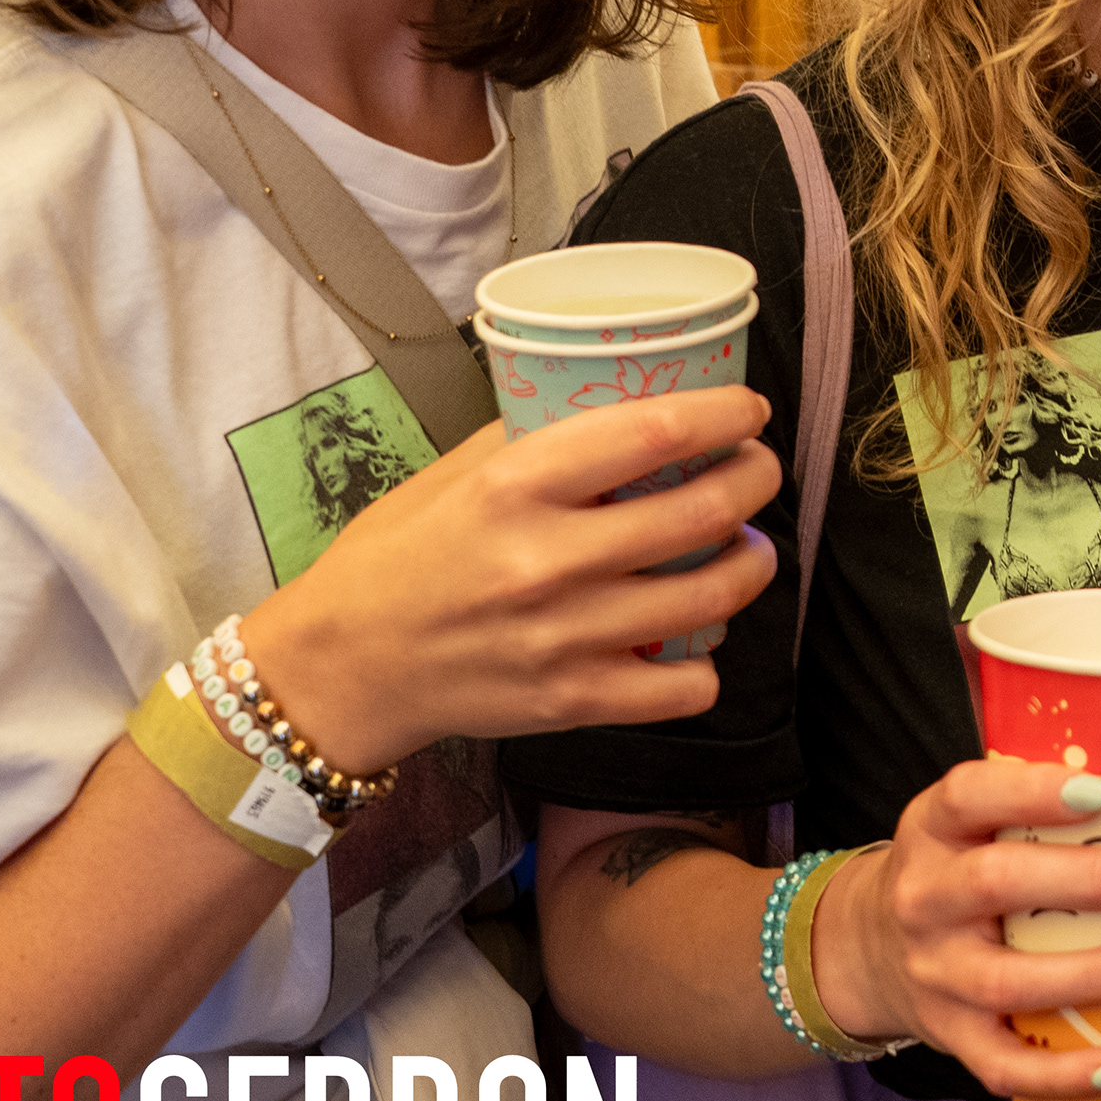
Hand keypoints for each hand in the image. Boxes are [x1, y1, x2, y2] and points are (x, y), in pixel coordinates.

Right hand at [238, 385, 780, 776]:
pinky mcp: (572, 700)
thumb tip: (621, 399)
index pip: (654, 433)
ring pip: (712, 596)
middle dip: (755, 480)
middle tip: (757, 470)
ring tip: (749, 547)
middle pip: (704, 511)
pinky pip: (686, 686)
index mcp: (516, 487)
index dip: (724, 414)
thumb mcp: (455, 473)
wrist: (343, 667)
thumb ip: (536, 437)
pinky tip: (696, 635)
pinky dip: (708, 661)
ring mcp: (564, 637)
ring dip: (752, 564)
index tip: (747, 409)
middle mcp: (546, 560)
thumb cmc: (398, 558)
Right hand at [811, 755, 1100, 1096]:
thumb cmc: (953, 872)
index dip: (1033, 791)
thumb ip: (1033, 803)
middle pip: (997, 885)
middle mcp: (924, 899)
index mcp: (933, 830)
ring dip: (1094, 975)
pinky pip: (1002, 1065)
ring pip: (1006, 982)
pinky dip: (1061, 1076)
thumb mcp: (967, 823)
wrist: (866, 949)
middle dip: (1091, 881)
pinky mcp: (949, 1035)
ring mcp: (933, 974)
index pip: (969, 797)